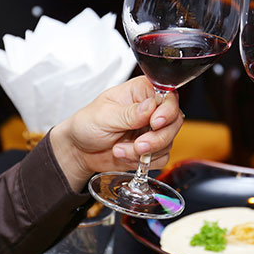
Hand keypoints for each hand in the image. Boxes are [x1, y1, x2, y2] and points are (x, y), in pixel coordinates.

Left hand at [50, 76, 183, 190]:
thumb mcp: (104, 116)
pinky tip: (124, 154)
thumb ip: (129, 113)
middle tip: (138, 144)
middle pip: (174, 121)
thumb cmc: (87, 124)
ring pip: (169, 142)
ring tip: (120, 149)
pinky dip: (144, 161)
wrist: (79, 150)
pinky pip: (161, 158)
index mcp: (141, 92)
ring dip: (145, 151)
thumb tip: (150, 106)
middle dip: (157, 138)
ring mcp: (152, 130)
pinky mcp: (152, 149)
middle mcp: (151, 110)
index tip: (154, 123)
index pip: (168, 97)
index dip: (166, 111)